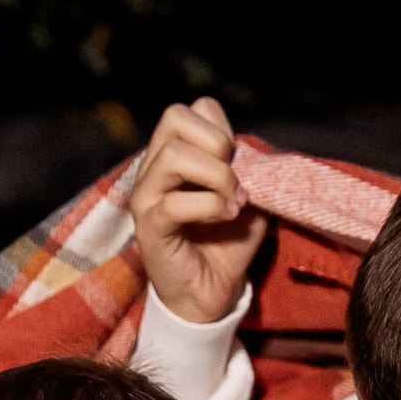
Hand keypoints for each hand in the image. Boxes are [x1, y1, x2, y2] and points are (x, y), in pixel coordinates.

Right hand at [131, 98, 267, 323]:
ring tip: (233, 202)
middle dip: (218, 143)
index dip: (223, 129)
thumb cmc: (227, 241)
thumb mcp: (249, 195)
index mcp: (175, 152)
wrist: (212, 291)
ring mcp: (147, 195)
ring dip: (217, 176)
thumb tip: (253, 152)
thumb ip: (250, 167)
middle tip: (234, 180)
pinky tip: (227, 218)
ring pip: (173, 155)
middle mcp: (154, 166)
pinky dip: (211, 207)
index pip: (194, 108)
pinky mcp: (148, 226)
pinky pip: (175, 203)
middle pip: (175, 115)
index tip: (239, 164)